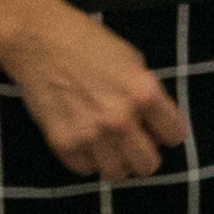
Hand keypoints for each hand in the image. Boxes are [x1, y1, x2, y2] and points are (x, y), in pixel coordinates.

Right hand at [0, 5, 194, 180]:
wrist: (39, 40)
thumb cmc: (87, 41)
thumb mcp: (131, 60)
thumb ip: (145, 94)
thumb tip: (151, 125)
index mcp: (143, 92)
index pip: (174, 135)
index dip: (166, 131)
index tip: (157, 129)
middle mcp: (120, 118)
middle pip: (148, 165)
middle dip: (143, 154)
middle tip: (132, 142)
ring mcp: (90, 134)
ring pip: (116, 173)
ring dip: (114, 160)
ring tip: (106, 143)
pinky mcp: (63, 143)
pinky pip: (84, 169)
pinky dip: (86, 158)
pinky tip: (82, 138)